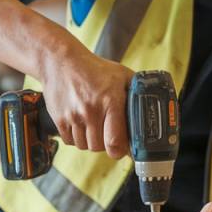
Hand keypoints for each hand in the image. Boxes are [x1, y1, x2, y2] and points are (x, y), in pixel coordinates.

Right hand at [40, 44, 133, 158]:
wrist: (61, 61)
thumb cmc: (94, 69)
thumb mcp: (121, 75)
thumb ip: (137, 93)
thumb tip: (152, 110)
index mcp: (110, 101)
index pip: (115, 141)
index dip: (120, 150)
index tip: (123, 148)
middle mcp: (90, 110)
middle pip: (99, 147)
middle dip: (106, 144)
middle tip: (109, 133)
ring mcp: (73, 116)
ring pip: (84, 146)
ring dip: (91, 141)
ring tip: (95, 126)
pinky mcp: (59, 119)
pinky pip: (70, 141)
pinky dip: (77, 138)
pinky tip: (82, 124)